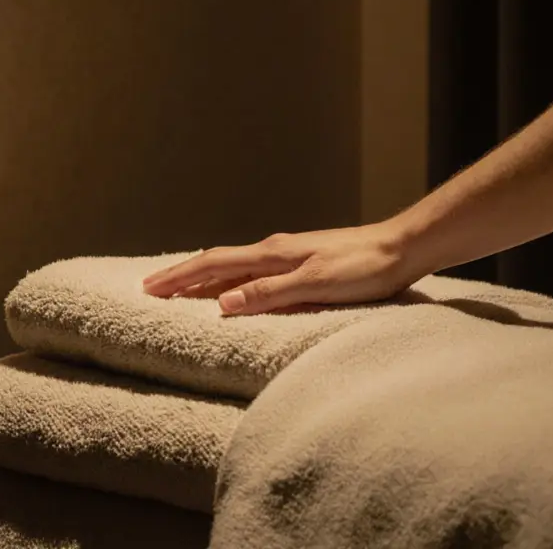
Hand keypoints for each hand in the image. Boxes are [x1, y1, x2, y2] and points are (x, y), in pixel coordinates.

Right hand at [142, 221, 423, 315]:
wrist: (403, 248)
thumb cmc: (364, 269)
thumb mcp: (315, 285)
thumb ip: (269, 293)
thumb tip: (222, 303)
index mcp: (273, 254)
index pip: (214, 264)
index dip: (180, 278)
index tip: (149, 289)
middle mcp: (276, 249)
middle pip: (218, 262)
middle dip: (183, 276)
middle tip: (152, 289)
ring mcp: (290, 253)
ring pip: (235, 265)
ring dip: (205, 278)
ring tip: (182, 290)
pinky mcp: (305, 261)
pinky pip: (254, 270)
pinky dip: (231, 278)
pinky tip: (235, 286)